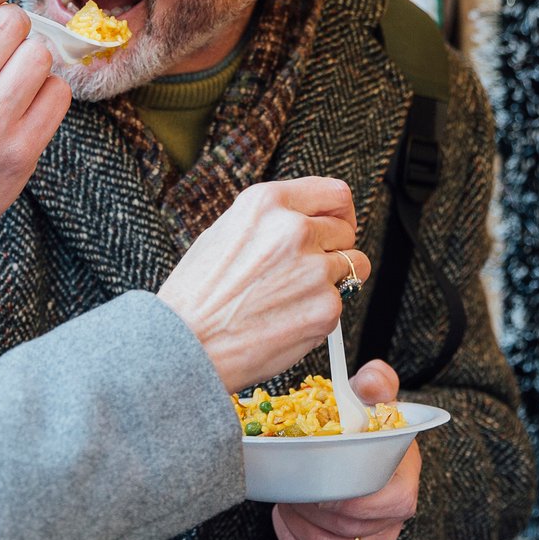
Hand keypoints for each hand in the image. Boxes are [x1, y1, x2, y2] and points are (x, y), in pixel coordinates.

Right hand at [156, 178, 370, 391]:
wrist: (185, 346)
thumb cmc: (196, 295)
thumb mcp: (225, 232)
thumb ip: (271, 221)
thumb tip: (307, 220)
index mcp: (267, 203)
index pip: (335, 194)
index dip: (340, 213)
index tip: (337, 224)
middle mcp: (294, 229)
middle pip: (345, 230)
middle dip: (332, 249)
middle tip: (303, 272)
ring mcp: (314, 269)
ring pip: (352, 266)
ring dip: (331, 280)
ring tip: (290, 297)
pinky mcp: (326, 308)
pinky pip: (339, 303)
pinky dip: (320, 312)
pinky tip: (285, 319)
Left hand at [275, 359, 417, 539]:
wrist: (360, 445)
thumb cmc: (366, 420)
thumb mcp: (373, 396)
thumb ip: (376, 383)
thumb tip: (371, 382)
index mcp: (404, 478)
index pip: (391, 502)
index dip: (353, 499)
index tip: (319, 482)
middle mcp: (394, 516)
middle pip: (350, 528)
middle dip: (312, 507)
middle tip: (290, 481)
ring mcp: (373, 539)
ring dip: (298, 522)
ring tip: (285, 494)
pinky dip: (292, 537)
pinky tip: (284, 513)